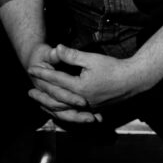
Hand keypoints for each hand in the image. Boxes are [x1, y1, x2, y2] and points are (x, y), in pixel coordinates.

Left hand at [28, 45, 155, 114]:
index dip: (43, 73)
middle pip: (56, 98)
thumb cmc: (114, 68)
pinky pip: (73, 114)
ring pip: (63, 110)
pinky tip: (59, 111)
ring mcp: (87, 107)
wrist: (133, 80)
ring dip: (49, 106)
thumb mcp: (92, 58)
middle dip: (42, 92)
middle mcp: (81, 100)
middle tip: (29, 90)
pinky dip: (63, 112)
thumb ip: (72, 55)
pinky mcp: (93, 110)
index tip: (32, 69)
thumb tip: (57, 48)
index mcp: (79, 87)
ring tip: (40, 103)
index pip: (56, 79)